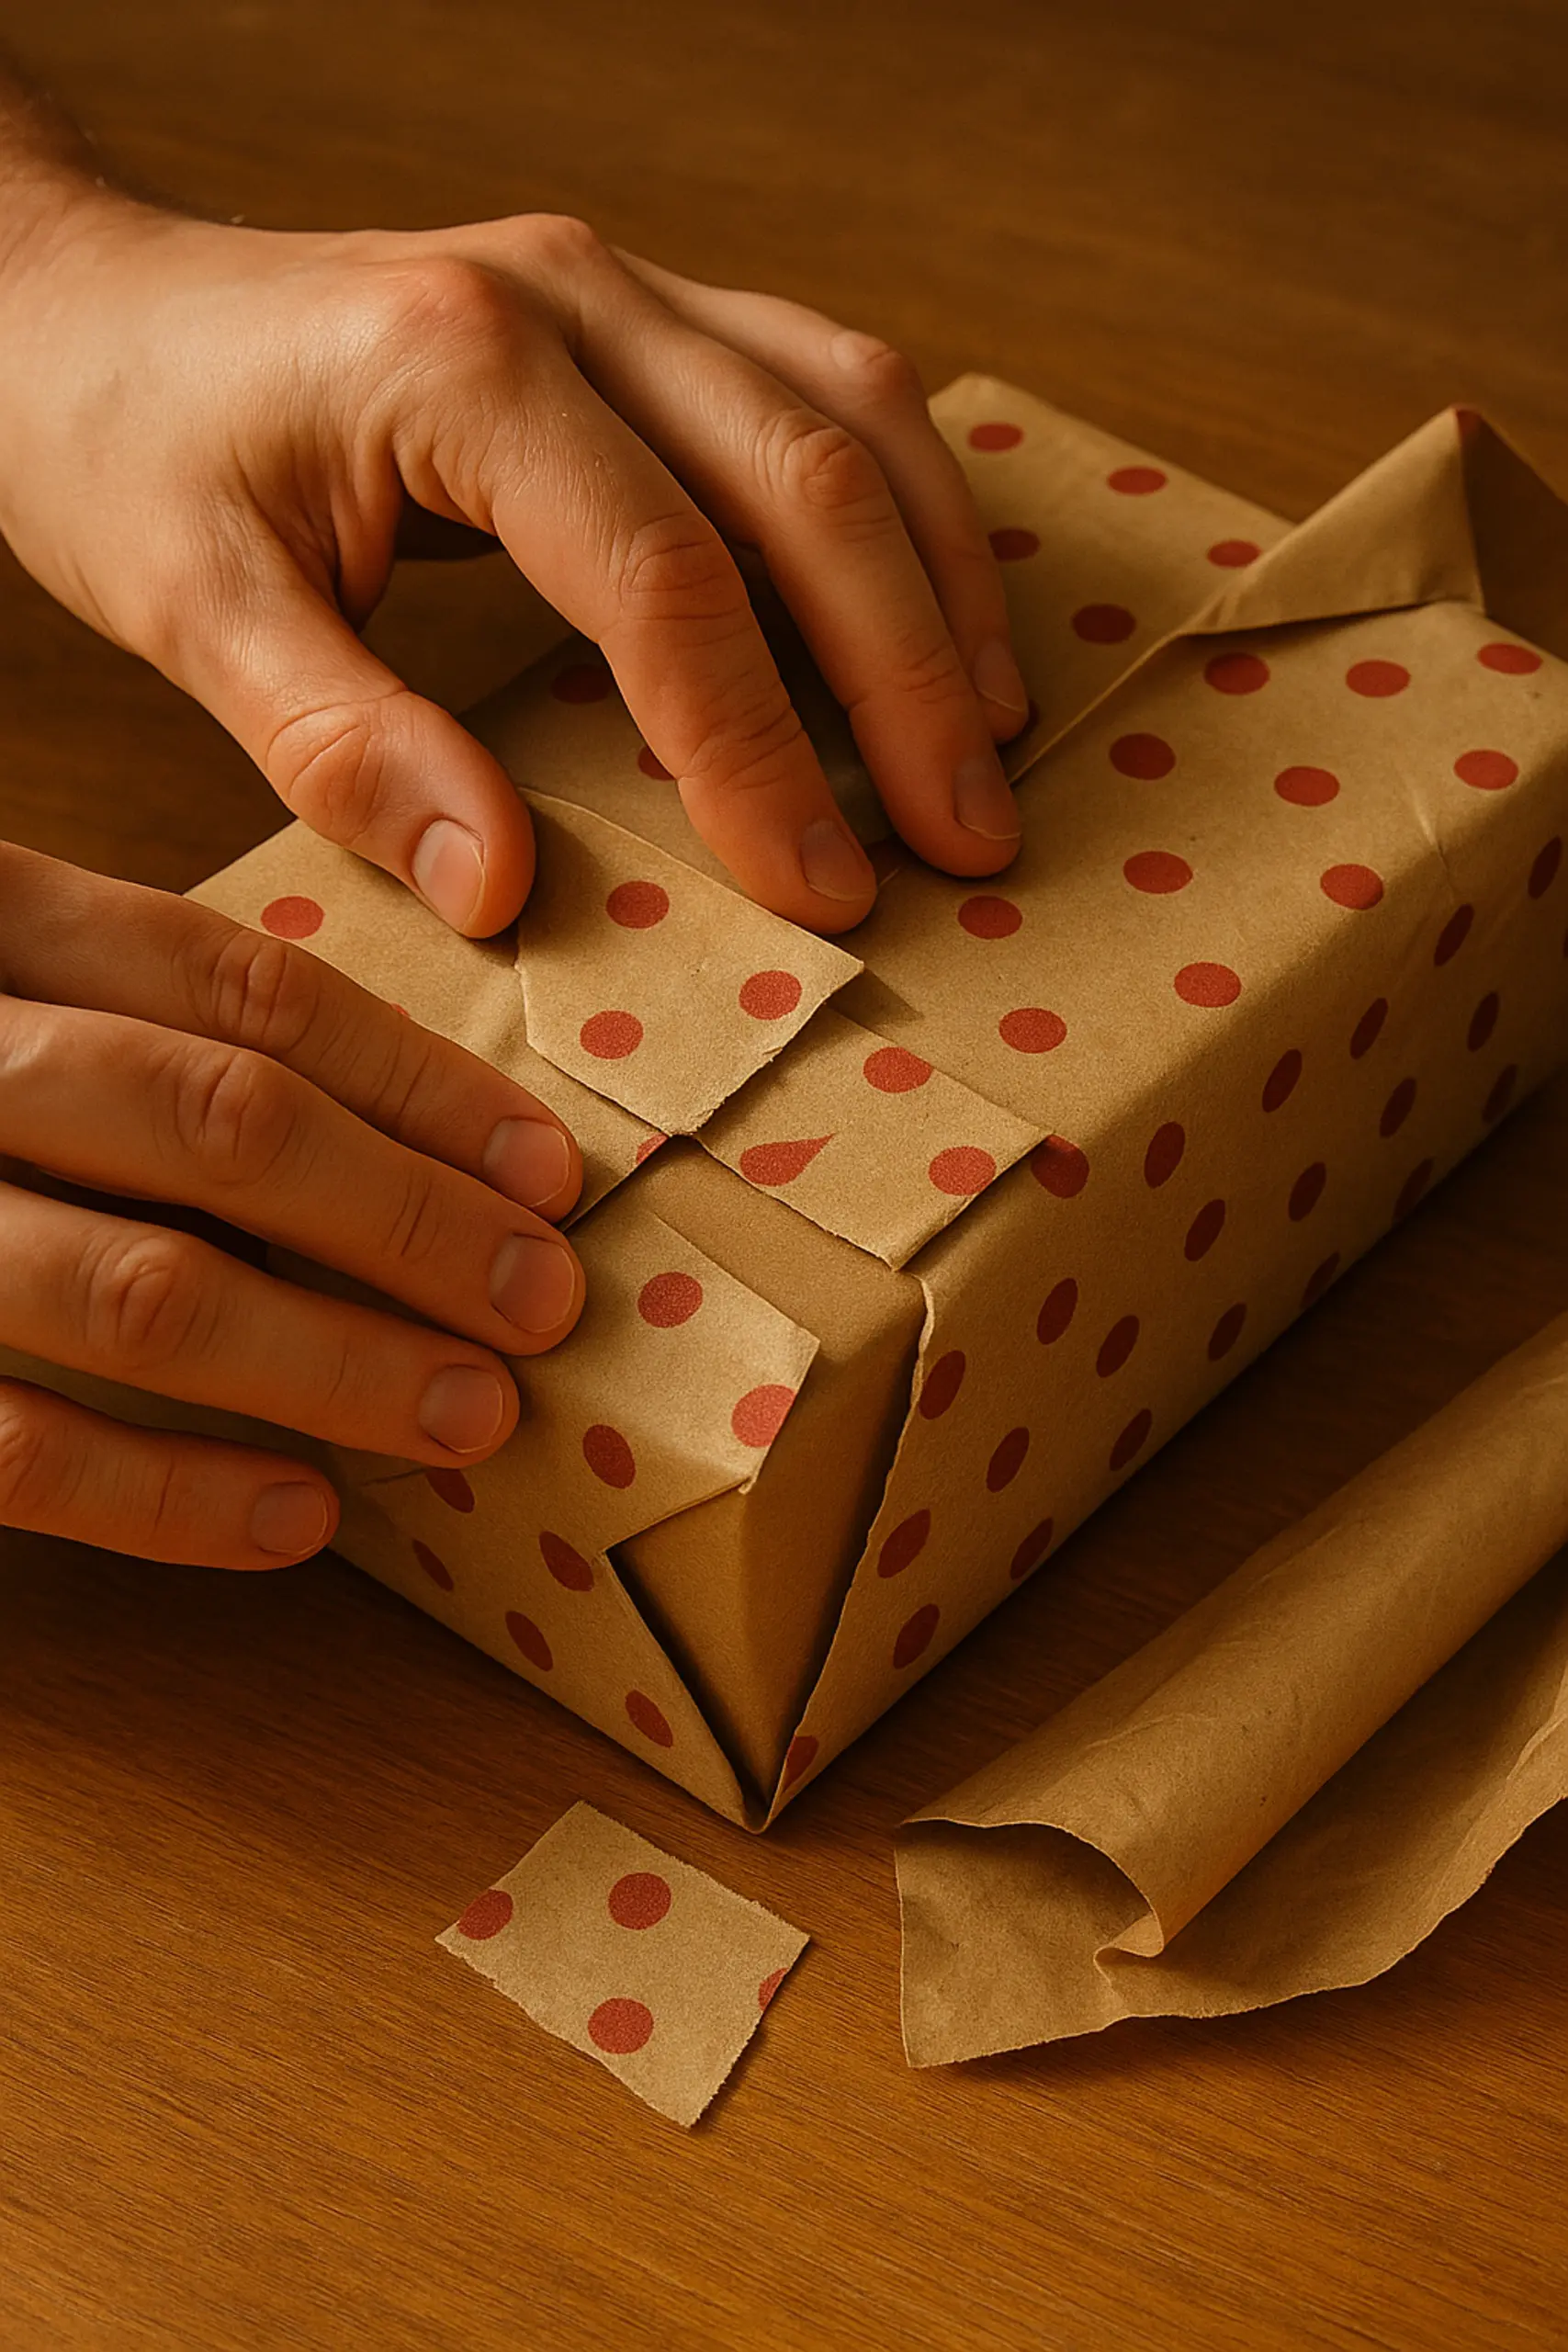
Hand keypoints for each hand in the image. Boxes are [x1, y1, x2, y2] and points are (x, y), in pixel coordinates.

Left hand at [0, 172, 1027, 935]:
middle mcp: (570, 293)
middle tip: (969, 837)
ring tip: (989, 737)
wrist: (85, 303)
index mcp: (459, 366)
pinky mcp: (636, 313)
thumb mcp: (194, 612)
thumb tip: (505, 888)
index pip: (669, 579)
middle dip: (911, 679)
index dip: (759, 753)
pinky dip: (898, 509)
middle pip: (811, 480)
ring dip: (937, 582)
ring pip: (853, 412)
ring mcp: (617, 286)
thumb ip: (346, 751)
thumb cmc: (122, 445)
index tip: (823, 893)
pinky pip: (818, 390)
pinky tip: (926, 615)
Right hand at [0, 845, 584, 1568]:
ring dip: (334, 1365)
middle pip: (218, 1123)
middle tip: (547, 1301)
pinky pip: (18, 1447)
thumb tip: (376, 1133)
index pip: (240, 986)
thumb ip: (119, 1018)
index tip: (549, 1167)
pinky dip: (170, 1495)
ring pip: (139, 1290)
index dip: (417, 1083)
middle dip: (408, 1220)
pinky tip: (299, 1517)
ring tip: (470, 1416)